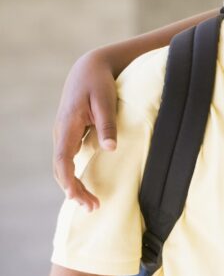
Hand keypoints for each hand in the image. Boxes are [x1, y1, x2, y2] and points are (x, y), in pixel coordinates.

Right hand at [52, 49, 117, 209]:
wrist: (89, 68)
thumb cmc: (99, 83)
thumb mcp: (105, 101)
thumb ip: (107, 124)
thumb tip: (111, 149)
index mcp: (67, 126)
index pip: (62, 160)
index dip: (69, 181)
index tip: (79, 197)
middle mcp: (61, 133)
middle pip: (61, 169)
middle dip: (73, 190)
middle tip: (93, 207)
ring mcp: (64, 135)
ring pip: (63, 166)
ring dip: (73, 185)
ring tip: (91, 202)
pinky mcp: (70, 134)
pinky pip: (68, 159)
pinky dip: (74, 175)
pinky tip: (85, 185)